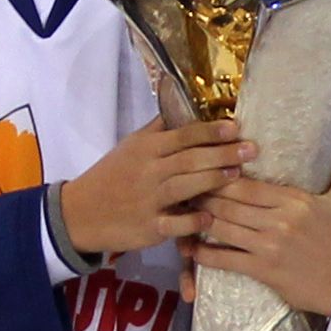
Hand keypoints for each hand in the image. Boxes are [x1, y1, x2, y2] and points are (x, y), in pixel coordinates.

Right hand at [61, 117, 256, 254]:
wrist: (80, 213)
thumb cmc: (113, 174)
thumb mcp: (132, 145)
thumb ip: (160, 128)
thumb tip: (187, 104)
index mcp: (148, 148)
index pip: (183, 134)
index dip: (210, 131)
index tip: (235, 127)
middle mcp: (149, 171)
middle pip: (190, 159)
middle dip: (223, 154)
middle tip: (251, 149)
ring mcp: (149, 200)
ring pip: (185, 187)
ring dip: (213, 181)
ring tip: (238, 175)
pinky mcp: (148, 227)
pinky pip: (173, 224)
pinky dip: (192, 221)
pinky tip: (210, 218)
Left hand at [190, 135, 330, 314]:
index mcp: (295, 199)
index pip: (248, 185)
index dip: (222, 177)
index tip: (206, 171)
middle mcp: (279, 220)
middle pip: (230, 204)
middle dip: (205, 196)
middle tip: (187, 189)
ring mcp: (269, 247)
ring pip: (224, 228)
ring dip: (201, 221)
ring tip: (185, 213)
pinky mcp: (263, 270)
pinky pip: (226, 260)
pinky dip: (205, 254)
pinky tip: (192, 248)